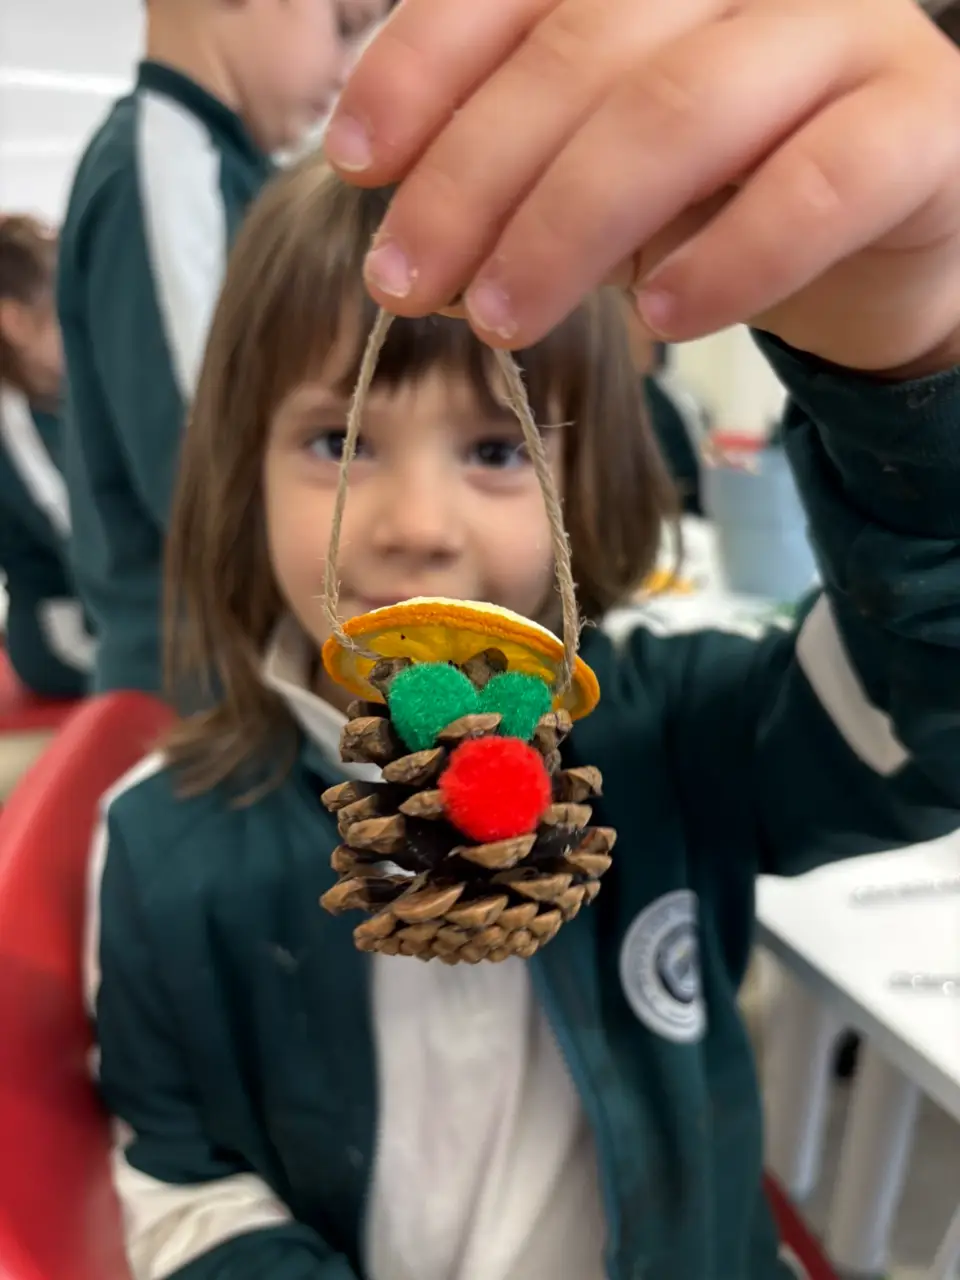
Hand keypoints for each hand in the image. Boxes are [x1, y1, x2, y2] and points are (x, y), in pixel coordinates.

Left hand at [326, 0, 959, 373]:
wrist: (881, 230)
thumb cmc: (722, 192)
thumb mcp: (600, 177)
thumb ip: (517, 185)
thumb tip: (409, 249)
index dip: (422, 68)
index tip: (354, 164)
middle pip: (580, 53)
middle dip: (473, 178)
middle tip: (405, 282)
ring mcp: (844, 33)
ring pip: (680, 113)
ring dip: (567, 229)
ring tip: (500, 321)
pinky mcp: (916, 124)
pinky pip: (815, 186)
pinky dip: (726, 259)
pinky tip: (659, 316)